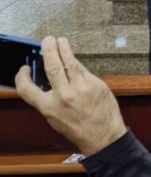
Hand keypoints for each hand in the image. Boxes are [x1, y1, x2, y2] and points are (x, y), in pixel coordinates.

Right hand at [15, 37, 125, 155]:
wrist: (103, 135)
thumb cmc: (77, 128)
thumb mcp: (55, 118)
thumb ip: (48, 100)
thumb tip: (45, 82)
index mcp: (48, 107)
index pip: (27, 88)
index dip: (22, 77)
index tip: (24, 68)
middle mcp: (64, 95)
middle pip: (52, 67)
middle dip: (49, 51)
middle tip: (47, 40)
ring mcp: (81, 88)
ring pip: (70, 63)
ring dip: (64, 50)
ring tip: (60, 41)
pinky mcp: (95, 83)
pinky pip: (82, 69)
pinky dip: (76, 61)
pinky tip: (72, 56)